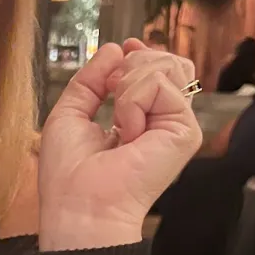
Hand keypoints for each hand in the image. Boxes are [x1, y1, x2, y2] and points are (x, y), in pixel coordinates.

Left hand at [37, 39, 202, 250]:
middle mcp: (161, 121)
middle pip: (168, 62)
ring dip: (129, 86)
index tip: (125, 49)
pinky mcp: (185, 132)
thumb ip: (91, 79)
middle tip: (112, 93)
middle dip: (133, 64)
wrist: (79, 206)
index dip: (142, 53)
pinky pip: (159, 85)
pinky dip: (132, 102)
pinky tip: (127, 133)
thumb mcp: (71, 112)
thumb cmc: (69, 173)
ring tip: (118, 121)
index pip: (157, 71)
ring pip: (166, 67)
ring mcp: (176, 125)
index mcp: (139, 119)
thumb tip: (115, 48)